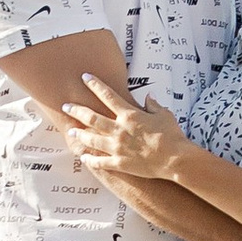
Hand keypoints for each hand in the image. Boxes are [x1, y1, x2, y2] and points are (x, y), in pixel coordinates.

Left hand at [59, 72, 191, 189]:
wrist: (175, 159)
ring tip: (70, 132)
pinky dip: (90, 160)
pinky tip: (83, 158)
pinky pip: (100, 162)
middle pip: (91, 117)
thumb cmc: (172, 136)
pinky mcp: (120, 163)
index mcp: (129, 115)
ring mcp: (117, 147)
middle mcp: (119, 130)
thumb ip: (153, 105)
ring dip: (79, 134)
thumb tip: (148, 97)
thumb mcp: (164, 115)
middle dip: (77, 110)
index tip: (85, 77)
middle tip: (66, 106)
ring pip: (91, 139)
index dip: (95, 85)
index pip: (107, 95)